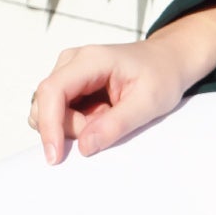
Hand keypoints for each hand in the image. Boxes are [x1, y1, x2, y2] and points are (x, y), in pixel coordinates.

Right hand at [27, 40, 188, 163]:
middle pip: (48, 105)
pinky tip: (103, 114)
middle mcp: (71, 62)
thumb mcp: (149, 103)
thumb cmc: (161, 75)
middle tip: (109, 125)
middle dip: (73, 128)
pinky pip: (61, 113)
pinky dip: (80, 123)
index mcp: (90, 60)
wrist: (167, 61)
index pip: (53, 90)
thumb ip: (116, 124)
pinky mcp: (70, 85)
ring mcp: (68, 73)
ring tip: (110, 115)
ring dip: (77, 126)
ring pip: (52, 111)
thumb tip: (84, 146)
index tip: (55, 155)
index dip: (49, 124)